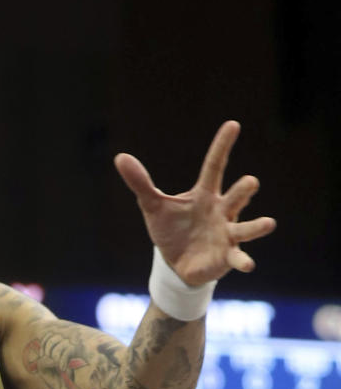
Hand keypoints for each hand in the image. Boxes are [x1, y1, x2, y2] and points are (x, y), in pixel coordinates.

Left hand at [114, 122, 275, 286]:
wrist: (176, 263)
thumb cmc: (171, 230)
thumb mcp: (153, 207)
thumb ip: (141, 184)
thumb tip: (120, 157)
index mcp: (205, 194)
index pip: (215, 166)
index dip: (222, 146)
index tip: (232, 125)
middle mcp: (222, 211)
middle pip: (236, 196)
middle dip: (244, 190)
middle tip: (250, 182)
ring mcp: (227, 233)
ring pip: (245, 227)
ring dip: (257, 227)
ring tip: (269, 223)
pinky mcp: (227, 256)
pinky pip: (238, 257)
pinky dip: (243, 260)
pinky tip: (248, 264)